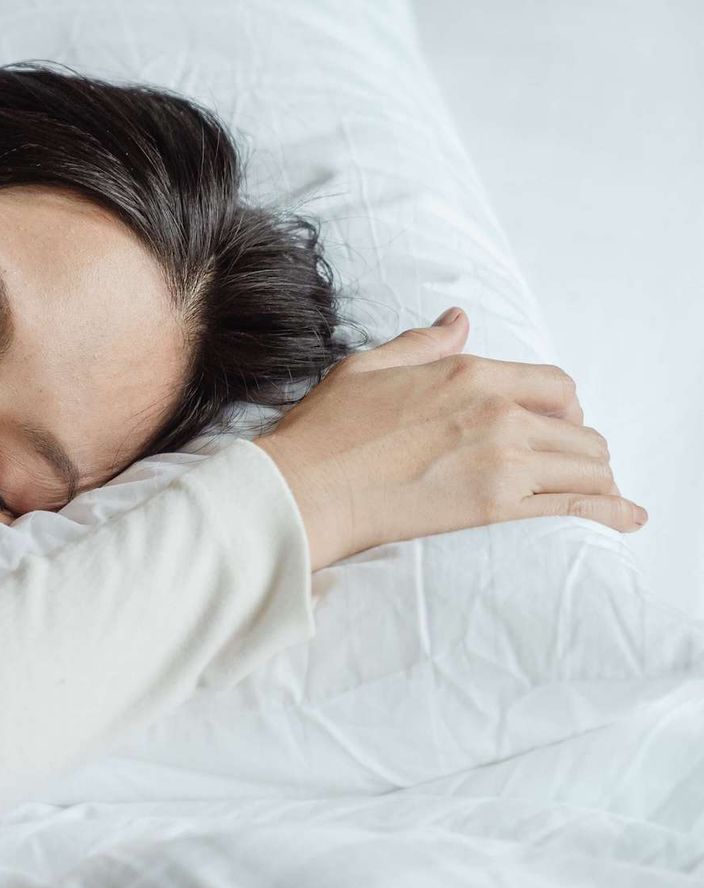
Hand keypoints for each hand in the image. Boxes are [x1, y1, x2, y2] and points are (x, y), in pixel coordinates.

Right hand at [253, 307, 644, 569]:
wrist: (305, 490)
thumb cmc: (324, 432)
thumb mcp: (369, 367)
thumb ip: (422, 344)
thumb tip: (458, 322)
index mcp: (470, 372)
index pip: (555, 385)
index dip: (565, 406)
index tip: (556, 424)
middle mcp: (499, 411)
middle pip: (578, 427)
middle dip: (579, 446)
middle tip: (566, 465)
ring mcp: (503, 460)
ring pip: (586, 465)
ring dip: (593, 479)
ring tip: (595, 494)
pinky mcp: (495, 507)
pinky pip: (574, 505)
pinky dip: (609, 511)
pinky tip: (629, 518)